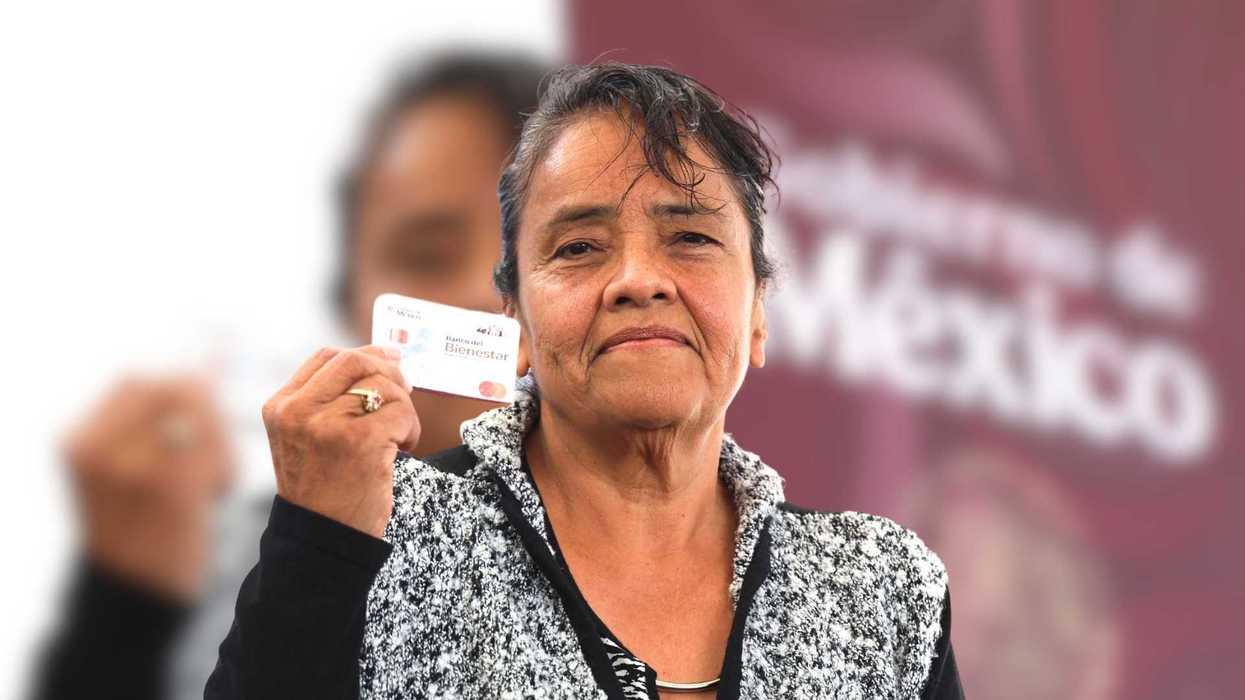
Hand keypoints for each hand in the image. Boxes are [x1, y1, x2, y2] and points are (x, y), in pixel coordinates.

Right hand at [63, 374, 234, 601]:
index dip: (180, 381)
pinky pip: (214, 450)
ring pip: (197, 415)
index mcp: (79, 440)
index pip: (136, 380)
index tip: (207, 398)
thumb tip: (207, 356)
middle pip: (171, 389)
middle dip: (205, 408)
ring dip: (216, 440)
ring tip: (211, 476)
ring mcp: (132, 466)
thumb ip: (148, 421)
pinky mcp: (172, 488)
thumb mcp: (121, 468)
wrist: (134, 593)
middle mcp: (97, 448)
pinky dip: (225, 466)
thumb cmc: (140, 524)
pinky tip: (216, 491)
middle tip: (214, 449)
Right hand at [262, 345, 418, 537]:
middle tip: (406, 389)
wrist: (322, 539)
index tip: (390, 359)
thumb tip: (380, 360)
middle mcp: (298, 411)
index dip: (364, 354)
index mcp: (281, 407)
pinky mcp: (360, 441)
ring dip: (403, 409)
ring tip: (399, 437)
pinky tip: (403, 450)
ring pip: (384, 387)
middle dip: (389, 370)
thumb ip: (328, 401)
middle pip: (355, 361)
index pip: (327, 357)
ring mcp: (328, 425)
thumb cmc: (323, 490)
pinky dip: (411, 429)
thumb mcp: (306, 439)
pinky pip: (401, 413)